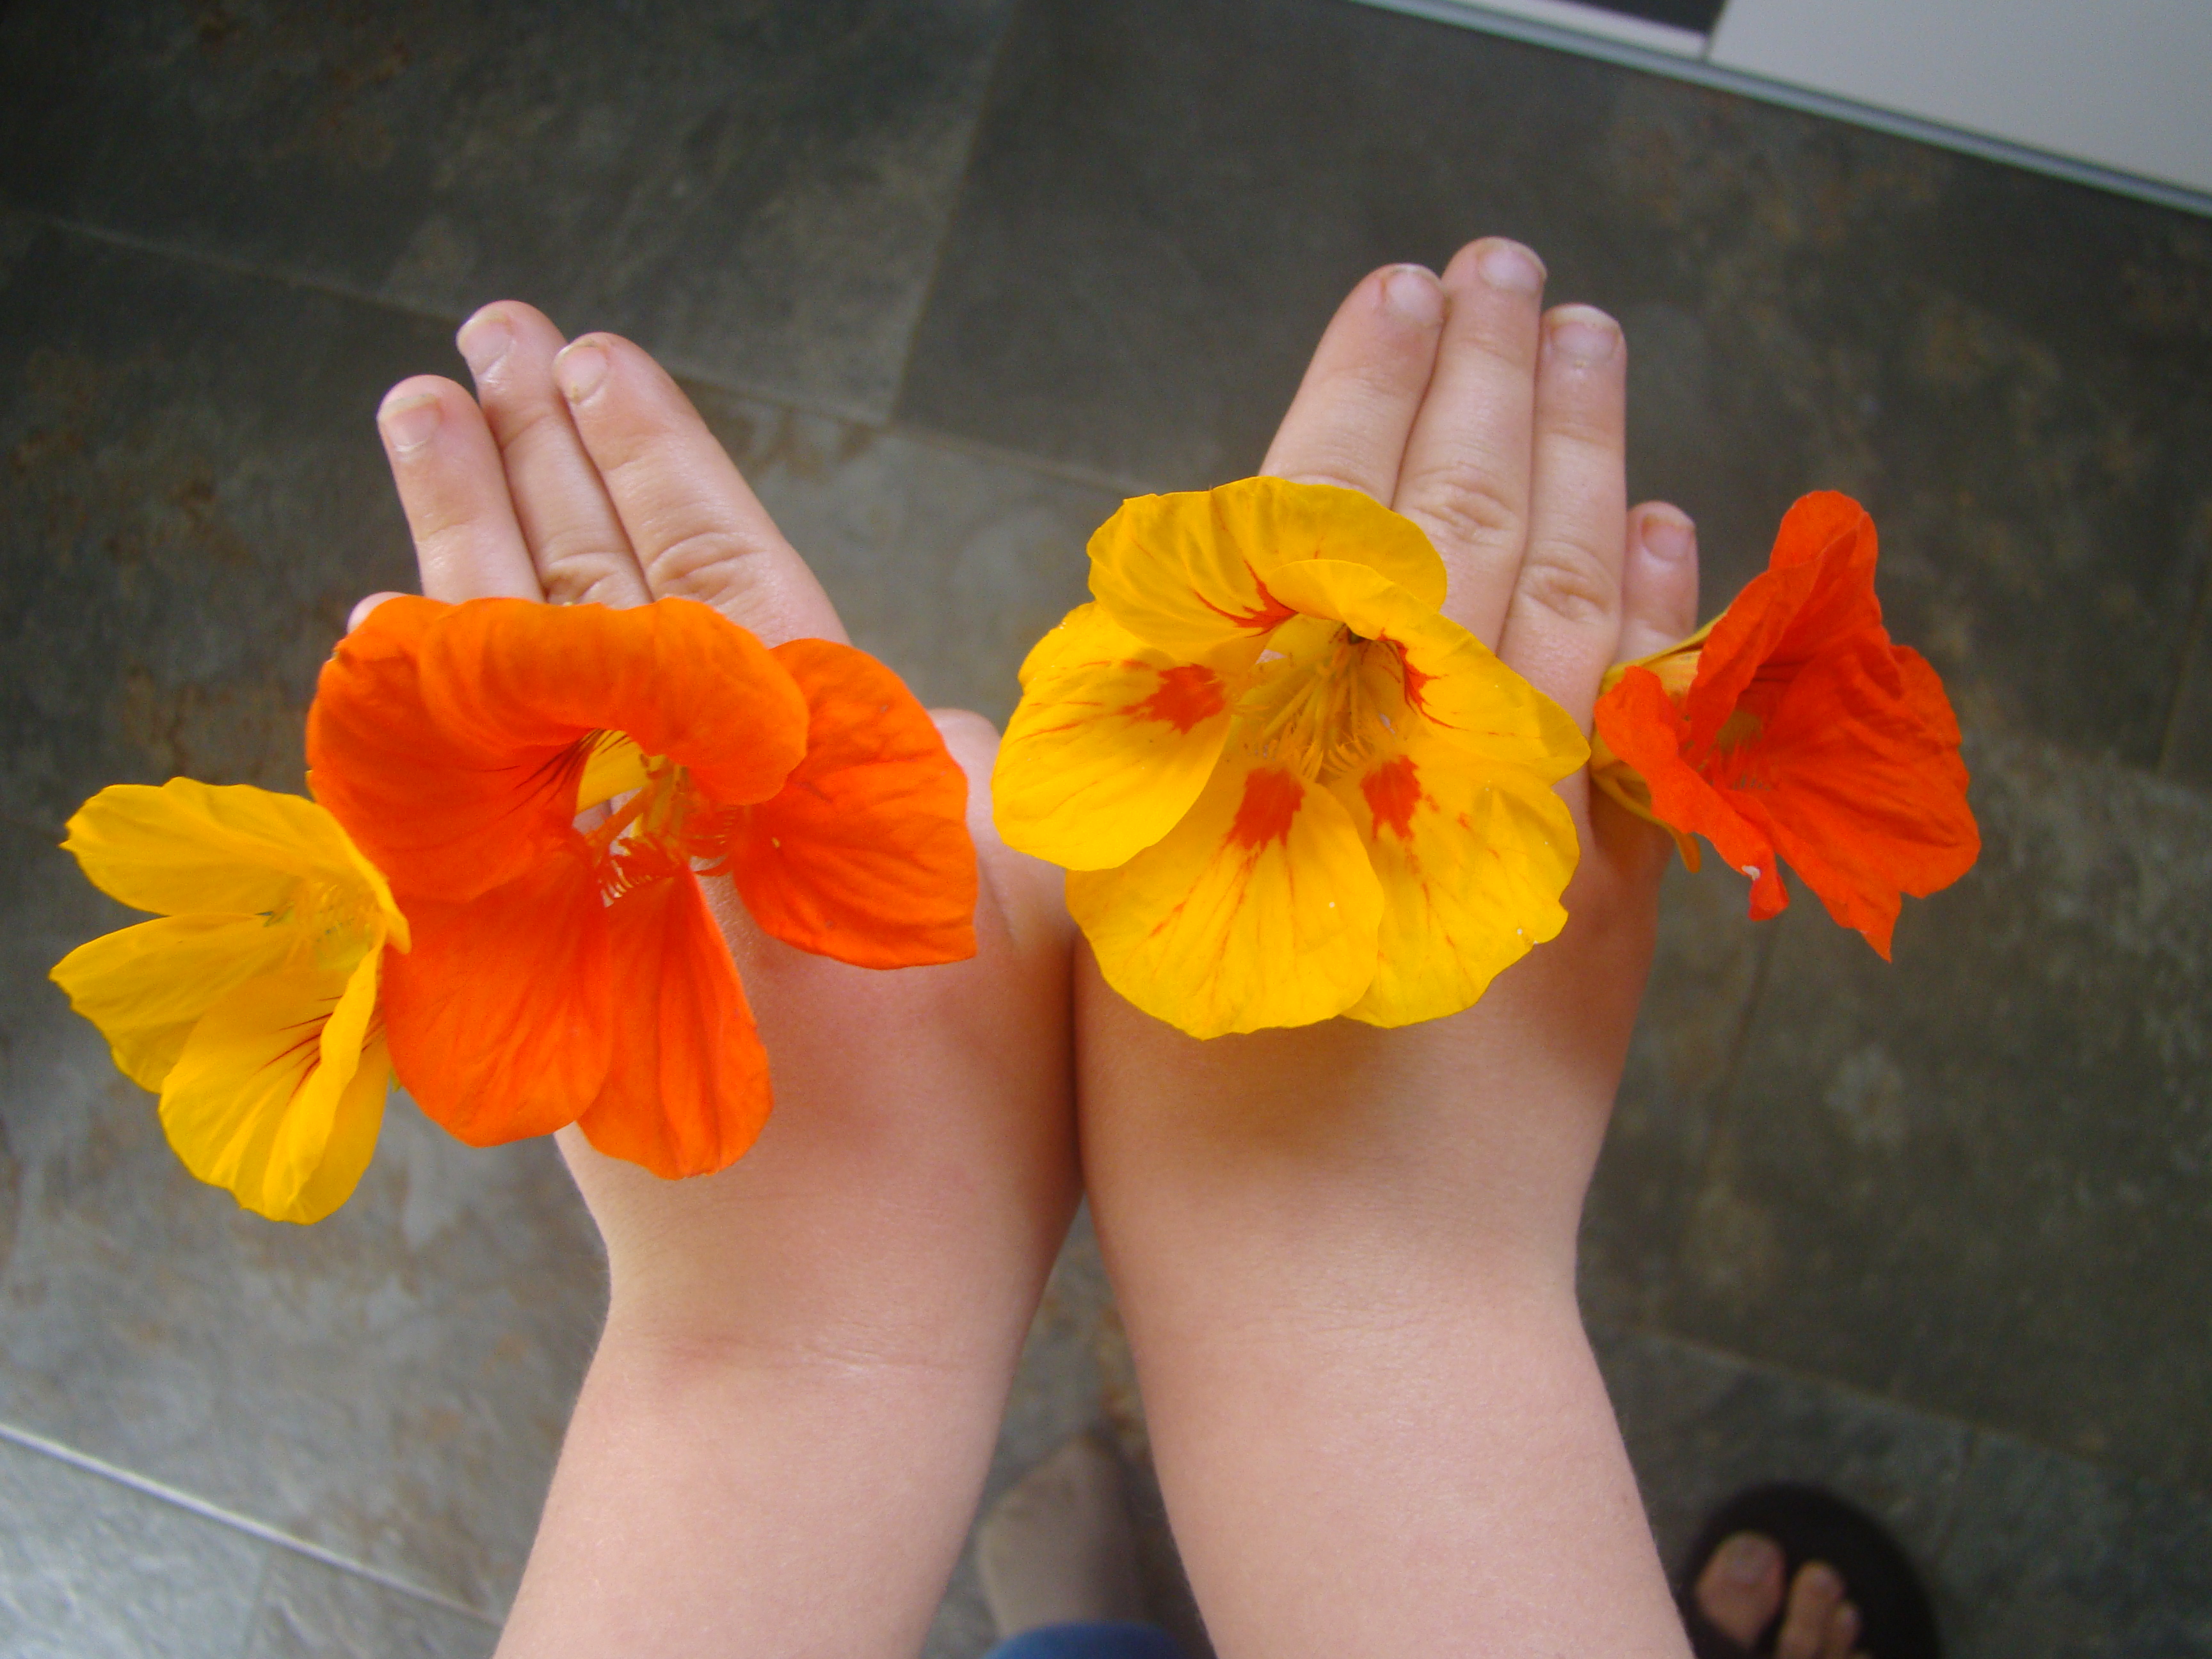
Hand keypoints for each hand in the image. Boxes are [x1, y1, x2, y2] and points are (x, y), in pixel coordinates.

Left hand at [367, 304, 1077, 1656]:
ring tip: (414, 405)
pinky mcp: (526, 954)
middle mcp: (674, 808)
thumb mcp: (1037, 944)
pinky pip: (452, 789)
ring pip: (503, 668)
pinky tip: (378, 615)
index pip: (717, 572)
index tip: (594, 353)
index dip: (651, 453)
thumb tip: (901, 710)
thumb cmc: (971, 1149)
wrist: (823, 1327)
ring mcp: (582, 881)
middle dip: (534, 450)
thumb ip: (963, 793)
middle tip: (484, 335)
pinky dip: (418, 695)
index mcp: (812, 787)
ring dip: (454, 526)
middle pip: (585, 587)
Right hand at [1076, 245, 1699, 1655]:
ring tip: (1590, 341)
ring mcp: (1532, 812)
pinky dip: (1653, 610)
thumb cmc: (1186, 1138)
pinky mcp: (1608, 889)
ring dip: (1591, 448)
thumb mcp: (1123, 917)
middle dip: (1491, 374)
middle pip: (1467, 515)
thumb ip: (1169, 757)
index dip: (1362, 386)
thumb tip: (1221, 625)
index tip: (1396, 286)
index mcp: (1273, 742)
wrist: (1349, 1302)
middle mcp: (1413, 750)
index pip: (1329, 512)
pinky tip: (1664, 530)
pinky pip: (1642, 710)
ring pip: (1571, 585)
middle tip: (1512, 268)